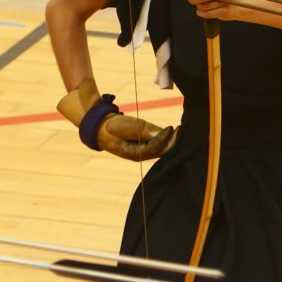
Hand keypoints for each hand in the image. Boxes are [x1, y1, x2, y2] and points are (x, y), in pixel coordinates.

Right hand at [57, 77, 177, 161]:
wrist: (101, 127)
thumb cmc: (112, 127)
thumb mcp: (126, 126)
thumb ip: (143, 130)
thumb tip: (161, 133)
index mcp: (134, 153)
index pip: (155, 148)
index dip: (165, 138)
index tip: (172, 127)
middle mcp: (141, 155)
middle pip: (161, 151)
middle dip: (172, 141)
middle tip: (180, 129)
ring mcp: (143, 151)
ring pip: (161, 149)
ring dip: (171, 140)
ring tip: (179, 129)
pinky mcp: (144, 145)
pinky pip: (158, 144)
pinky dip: (166, 138)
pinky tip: (172, 131)